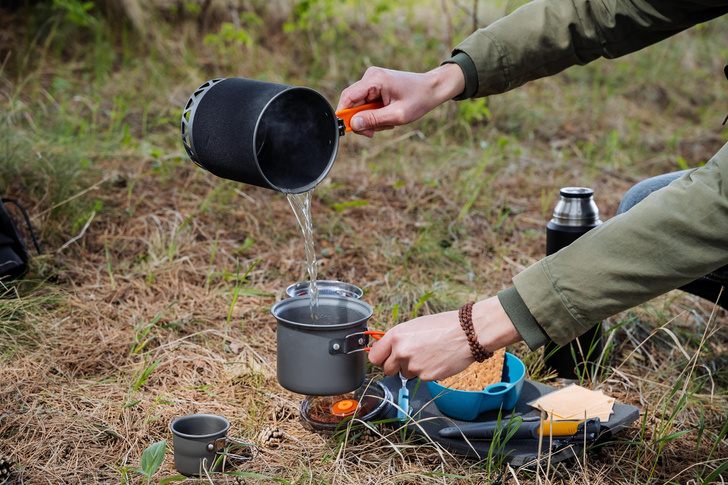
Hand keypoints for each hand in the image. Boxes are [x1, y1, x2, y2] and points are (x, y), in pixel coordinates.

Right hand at [336, 63, 465, 137]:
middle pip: (352, 103)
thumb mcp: (397, 115)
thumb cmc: (419, 99)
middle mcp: (371, 76)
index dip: (344, 115)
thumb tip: (353, 124)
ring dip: (371, 119)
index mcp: (375, 79)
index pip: (348, 97)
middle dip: (361, 121)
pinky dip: (375, 114)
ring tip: (388, 122)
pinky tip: (388, 116)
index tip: (348, 130)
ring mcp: (372, 79)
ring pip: (360, 106)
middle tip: (374, 132)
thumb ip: (374, 120)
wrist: (433, 88)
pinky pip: (367, 104)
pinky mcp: (375, 85)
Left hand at [368, 296, 522, 380]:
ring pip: (405, 374)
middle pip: (387, 370)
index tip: (385, 358)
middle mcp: (401, 352)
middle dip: (396, 366)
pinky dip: (427, 371)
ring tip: (428, 354)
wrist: (467, 332)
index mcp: (396, 336)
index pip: (374, 357)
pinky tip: (437, 359)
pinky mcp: (427, 376)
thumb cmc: (442, 325)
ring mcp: (414, 366)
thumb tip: (385, 350)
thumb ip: (397, 339)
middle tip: (411, 356)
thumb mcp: (414, 326)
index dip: (380, 359)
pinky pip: (421, 377)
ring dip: (413, 368)